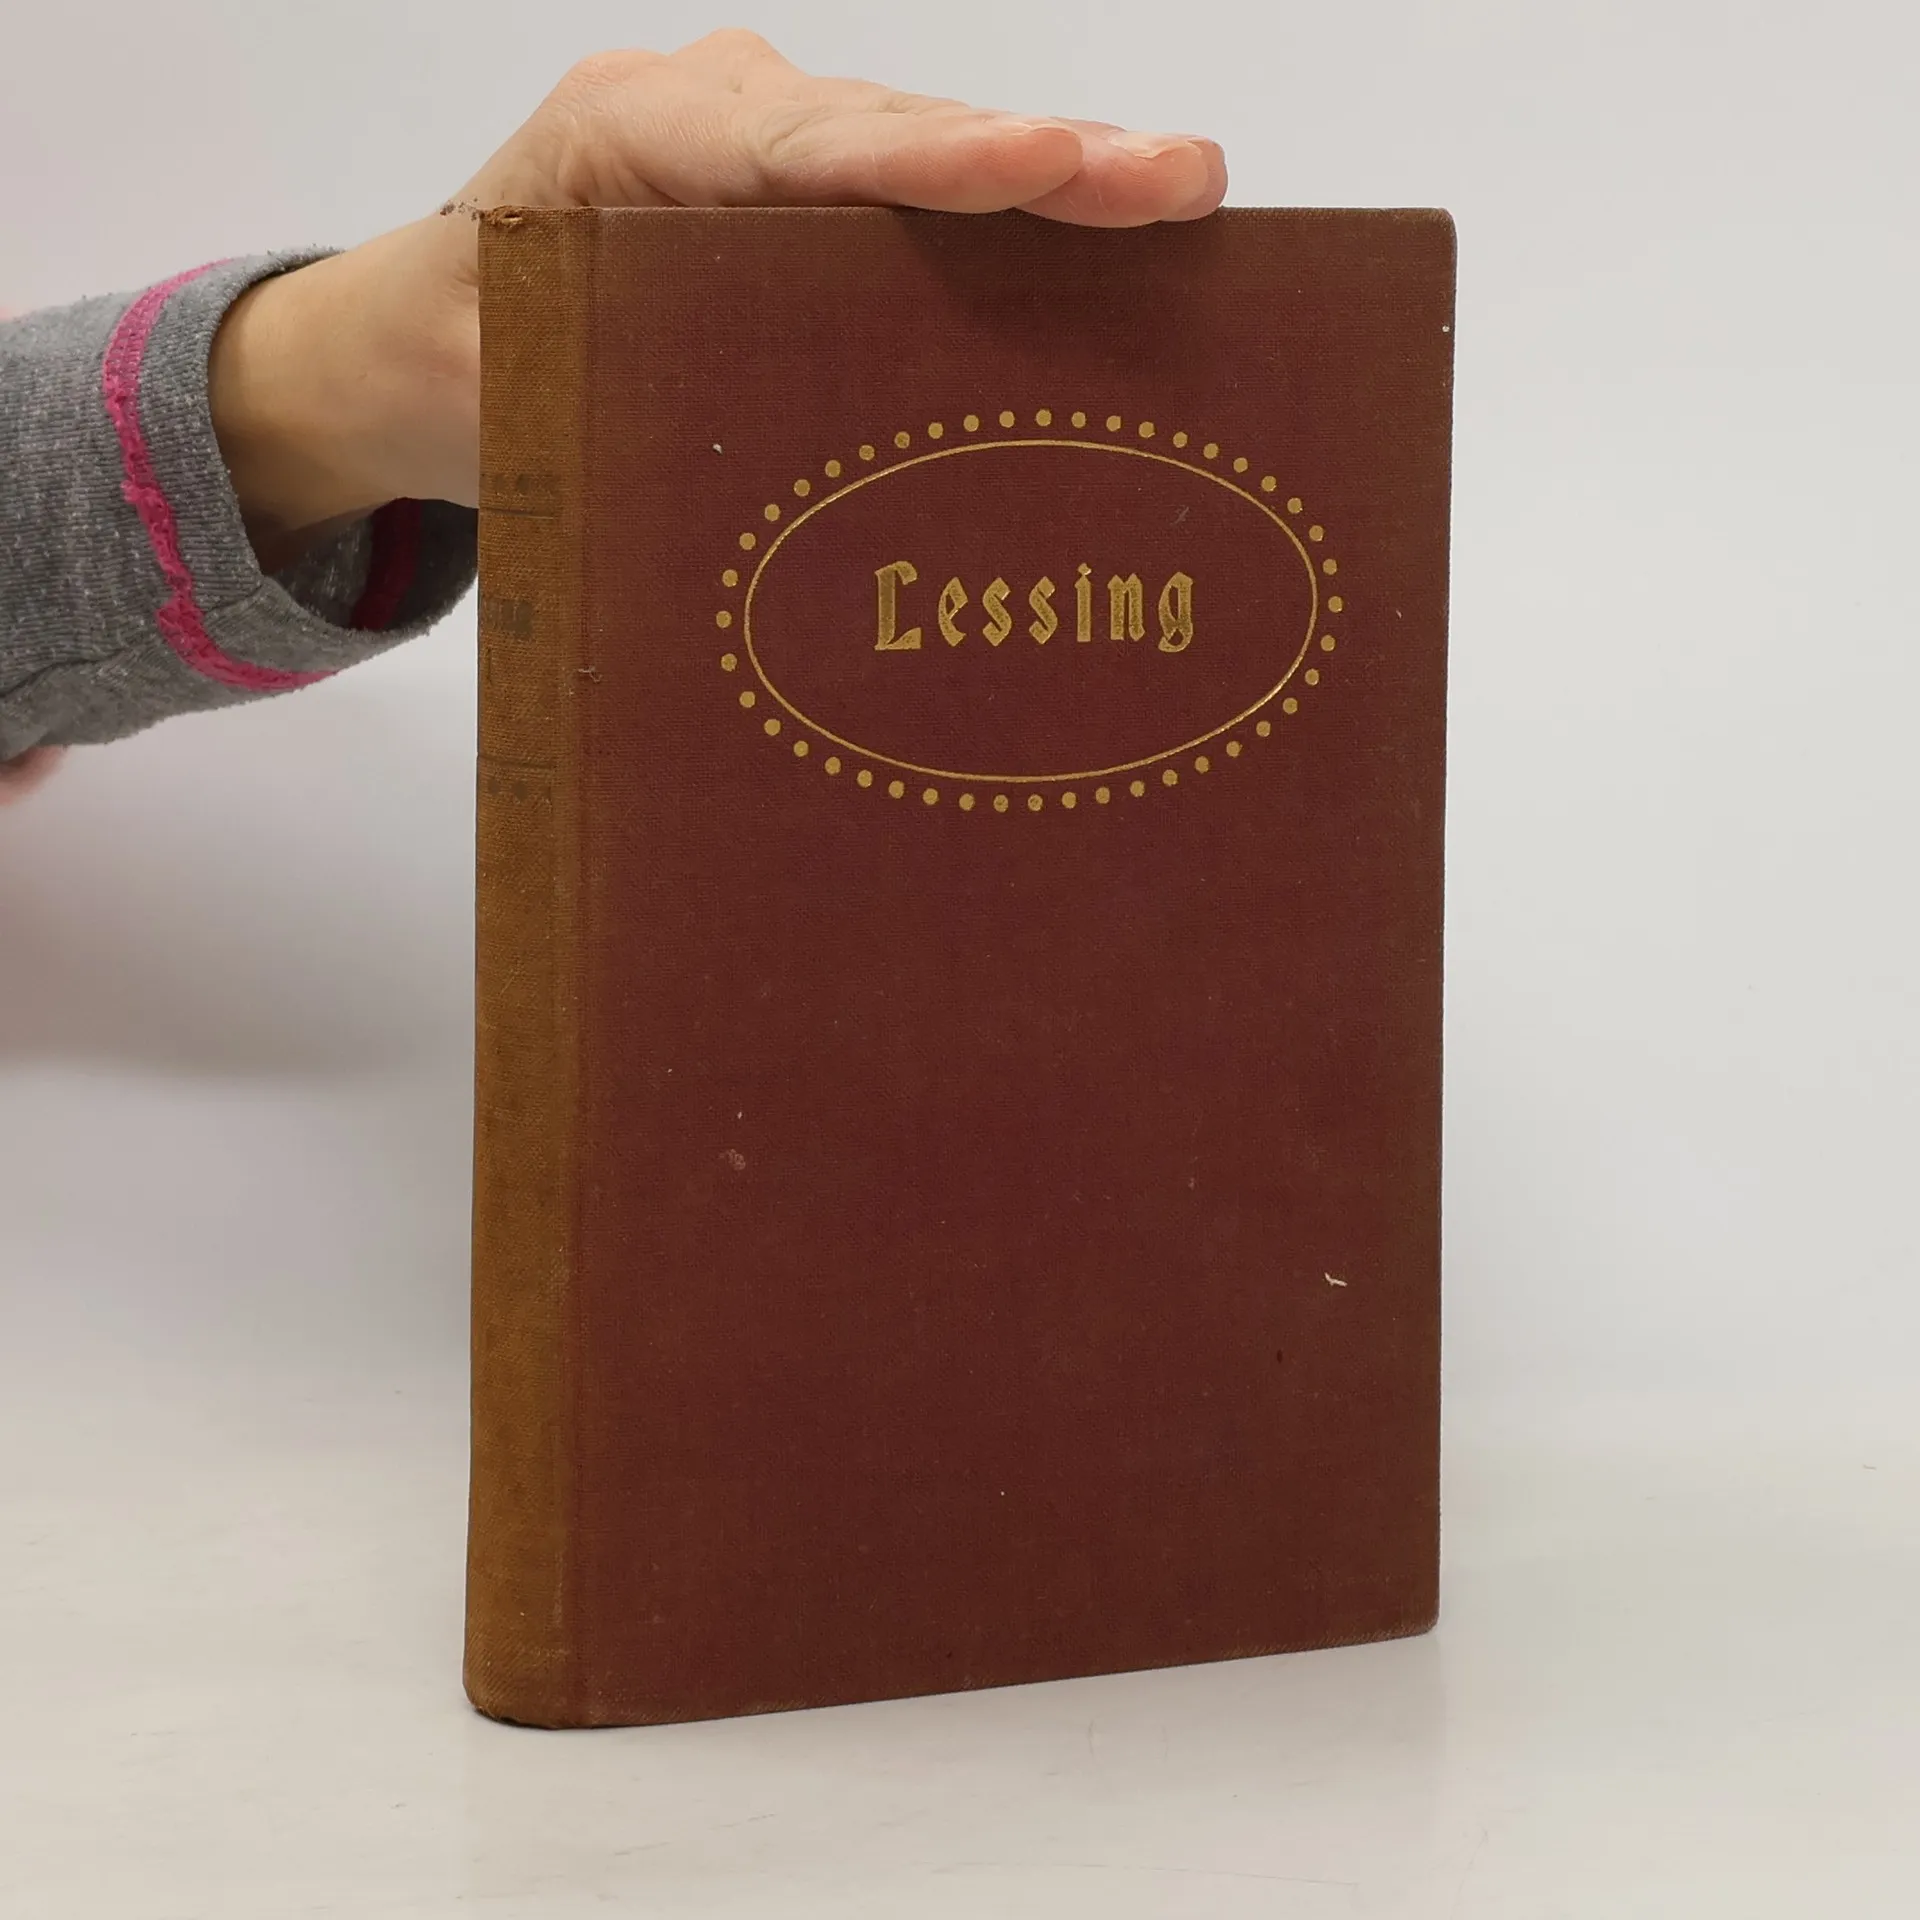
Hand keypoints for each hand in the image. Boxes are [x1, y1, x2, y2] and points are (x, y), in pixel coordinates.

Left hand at [209, 30, 1226, 567]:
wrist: (412, 341)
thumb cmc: (451, 359)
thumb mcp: (496, 384)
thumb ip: (596, 388)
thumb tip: (733, 444)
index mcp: (635, 134)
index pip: (811, 145)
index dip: (940, 161)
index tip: (1051, 159)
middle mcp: (717, 117)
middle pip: (899, 135)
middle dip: (1045, 156)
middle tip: (1181, 180)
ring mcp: (768, 152)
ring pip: (926, 156)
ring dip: (1056, 180)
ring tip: (1184, 196)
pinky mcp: (801, 202)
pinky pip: (917, 199)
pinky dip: (1011, 218)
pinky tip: (1114, 237)